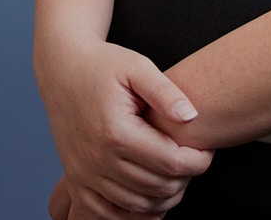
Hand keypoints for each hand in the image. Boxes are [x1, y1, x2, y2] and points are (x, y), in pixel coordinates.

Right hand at [37, 39, 211, 215]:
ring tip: (176, 173)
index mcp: (116, 131)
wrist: (62, 69)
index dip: (199, 161)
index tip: (208, 149)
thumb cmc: (102, 65)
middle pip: (158, 187)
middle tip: (194, 159)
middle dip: (185, 177)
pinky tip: (151, 197)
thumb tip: (192, 116)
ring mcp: (84, 173)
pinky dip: (134, 213)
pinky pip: (109, 214)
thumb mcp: (136, 66)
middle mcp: (97, 159)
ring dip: (165, 196)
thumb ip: (165, 91)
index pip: (171, 162)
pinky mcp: (76, 180)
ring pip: (138, 204)